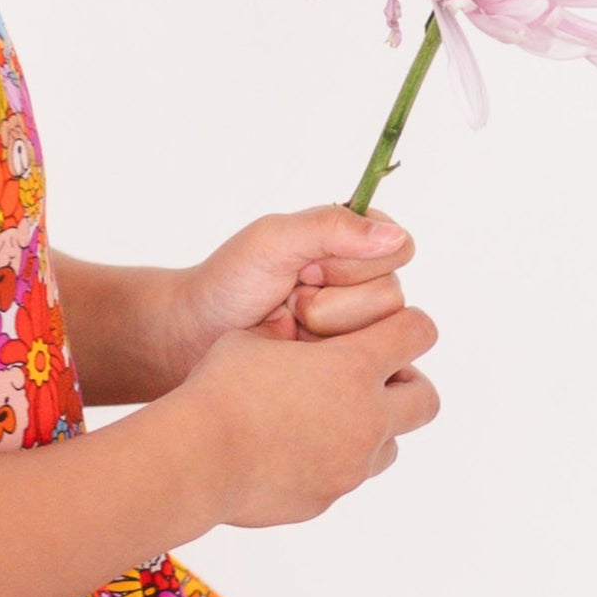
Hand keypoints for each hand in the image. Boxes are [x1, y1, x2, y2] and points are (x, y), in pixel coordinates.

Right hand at [171, 301, 441, 528]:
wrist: (193, 460)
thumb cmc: (218, 391)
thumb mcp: (251, 339)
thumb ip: (286, 333)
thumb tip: (290, 325)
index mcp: (353, 368)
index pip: (419, 332)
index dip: (405, 327)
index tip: (381, 334)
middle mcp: (366, 418)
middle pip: (426, 399)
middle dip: (403, 387)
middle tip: (364, 385)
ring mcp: (350, 465)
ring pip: (390, 447)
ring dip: (369, 432)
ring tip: (323, 424)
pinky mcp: (325, 499)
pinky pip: (344, 480)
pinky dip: (328, 465)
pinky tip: (287, 455)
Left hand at [173, 206, 418, 358]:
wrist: (196, 335)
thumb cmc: (230, 281)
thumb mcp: (273, 241)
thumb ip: (330, 227)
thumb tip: (394, 236)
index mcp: (355, 240)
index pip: (399, 250)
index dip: (351, 266)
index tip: (304, 270)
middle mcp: (365, 281)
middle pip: (391, 298)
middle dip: (329, 304)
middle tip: (289, 300)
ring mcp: (359, 324)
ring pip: (380, 336)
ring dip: (323, 332)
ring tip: (289, 326)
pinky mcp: (348, 361)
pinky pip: (364, 368)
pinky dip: (323, 363)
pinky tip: (294, 353)